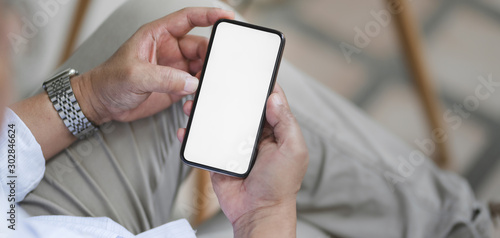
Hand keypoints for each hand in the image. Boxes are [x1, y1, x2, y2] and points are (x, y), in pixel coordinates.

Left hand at [72, 7, 234, 124]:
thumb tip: (191, 82)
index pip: (188, 18)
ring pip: (201, 67)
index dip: (208, 15)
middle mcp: (170, 49)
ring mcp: (174, 68)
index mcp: (158, 35)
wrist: (102, 105)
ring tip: (202, 88)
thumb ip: (164, 78)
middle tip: (214, 69)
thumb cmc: (109, 81)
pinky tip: (192, 101)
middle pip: (200, 46)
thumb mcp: (134, 76)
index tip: (226, 17)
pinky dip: (199, 93)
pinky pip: (195, 86)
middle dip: (210, 56)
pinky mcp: (176, 86)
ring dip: (206, 77)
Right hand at [177, 85, 308, 236]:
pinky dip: (193, 135)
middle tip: (213, 81)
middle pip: (238, 108)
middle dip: (226, 95)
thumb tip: (274, 98)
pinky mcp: (218, 158)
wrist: (258, 212)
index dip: (259, 86)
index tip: (248, 70)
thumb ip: (286, 123)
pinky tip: (187, 129)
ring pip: (218, 122)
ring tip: (195, 102)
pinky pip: (204, 143)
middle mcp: (253, 135)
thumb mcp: (293, 150)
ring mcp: (234, 146)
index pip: (266, 101)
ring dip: (205, 111)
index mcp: (274, 131)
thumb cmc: (279, 186)